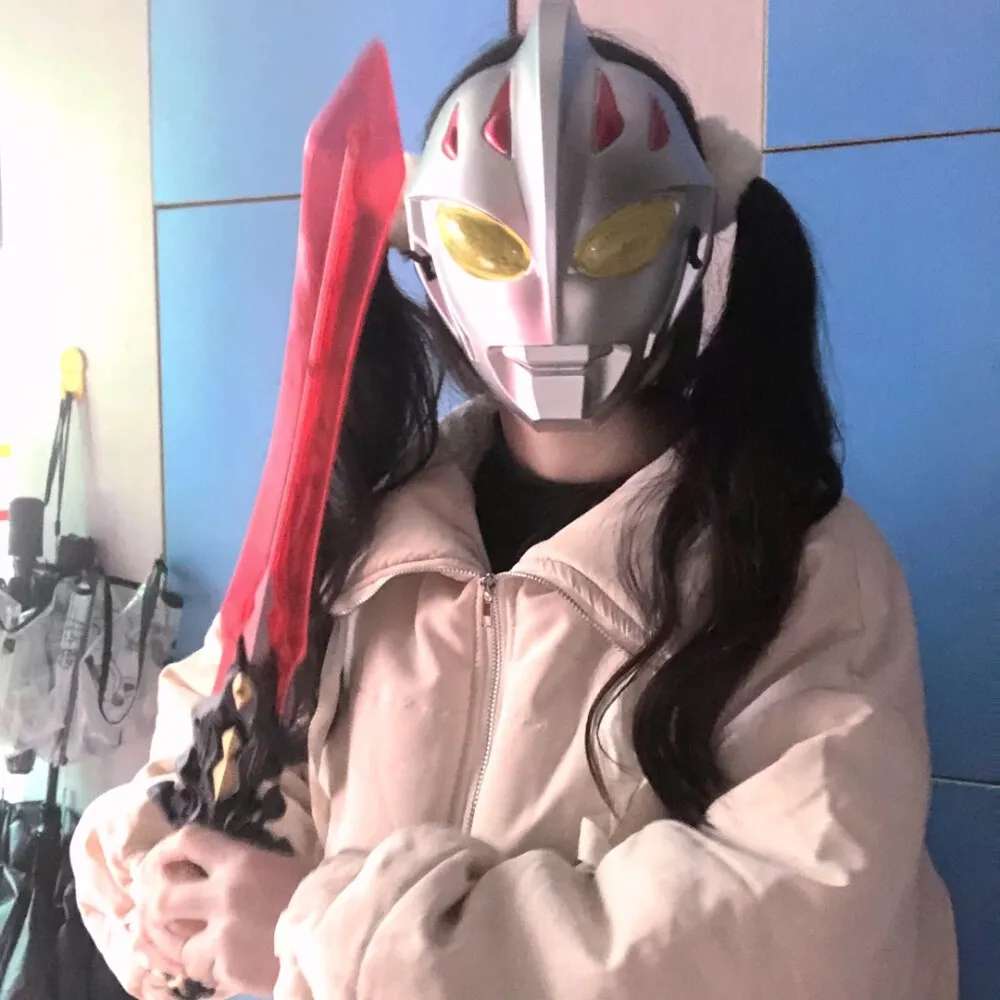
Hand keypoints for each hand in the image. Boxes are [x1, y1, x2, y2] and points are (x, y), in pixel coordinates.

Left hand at [134, 825, 311, 996]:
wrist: (338, 934)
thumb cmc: (315, 893)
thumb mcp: (277, 866)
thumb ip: (238, 867)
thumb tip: (200, 871)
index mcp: (240, 861)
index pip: (187, 841)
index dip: (165, 850)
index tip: (159, 862)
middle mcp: (224, 894)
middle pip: (162, 898)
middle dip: (157, 909)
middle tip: (163, 914)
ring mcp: (223, 935)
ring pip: (176, 945)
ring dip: (182, 948)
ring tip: (195, 946)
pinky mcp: (228, 969)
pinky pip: (202, 973)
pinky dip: (210, 971)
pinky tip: (228, 965)